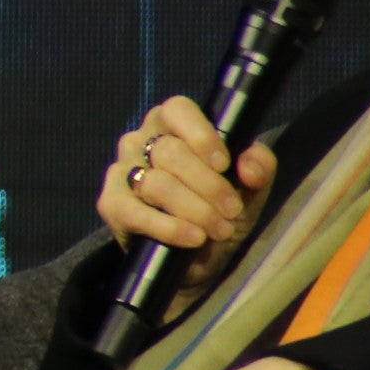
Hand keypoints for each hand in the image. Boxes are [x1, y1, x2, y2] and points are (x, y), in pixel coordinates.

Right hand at [96, 97, 279, 305]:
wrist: (196, 259)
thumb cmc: (220, 210)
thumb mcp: (250, 188)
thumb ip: (259, 168)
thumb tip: (249, 166)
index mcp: (172, 124)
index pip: (178, 110)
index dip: (201, 135)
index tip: (225, 165)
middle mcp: (140, 140)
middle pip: (170, 152)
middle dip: (208, 185)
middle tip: (232, 210)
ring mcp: (121, 171)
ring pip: (156, 183)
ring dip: (194, 209)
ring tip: (219, 230)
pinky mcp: (111, 204)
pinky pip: (136, 212)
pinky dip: (169, 228)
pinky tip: (194, 238)